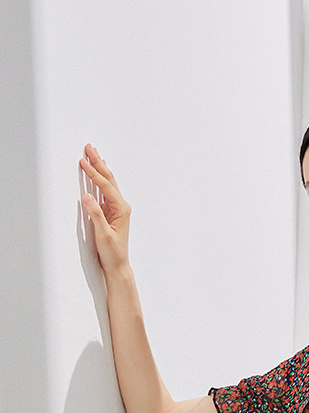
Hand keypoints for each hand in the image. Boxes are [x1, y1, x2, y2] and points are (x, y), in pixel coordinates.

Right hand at [79, 144, 131, 276]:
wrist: (117, 264)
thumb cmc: (112, 252)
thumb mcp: (103, 234)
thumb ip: (96, 215)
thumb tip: (88, 197)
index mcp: (121, 209)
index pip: (105, 186)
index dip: (93, 173)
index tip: (83, 161)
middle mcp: (121, 206)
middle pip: (109, 179)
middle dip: (98, 163)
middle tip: (89, 147)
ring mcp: (116, 209)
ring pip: (107, 183)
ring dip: (100, 168)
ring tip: (93, 154)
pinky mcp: (111, 212)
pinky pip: (104, 191)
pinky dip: (100, 179)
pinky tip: (98, 172)